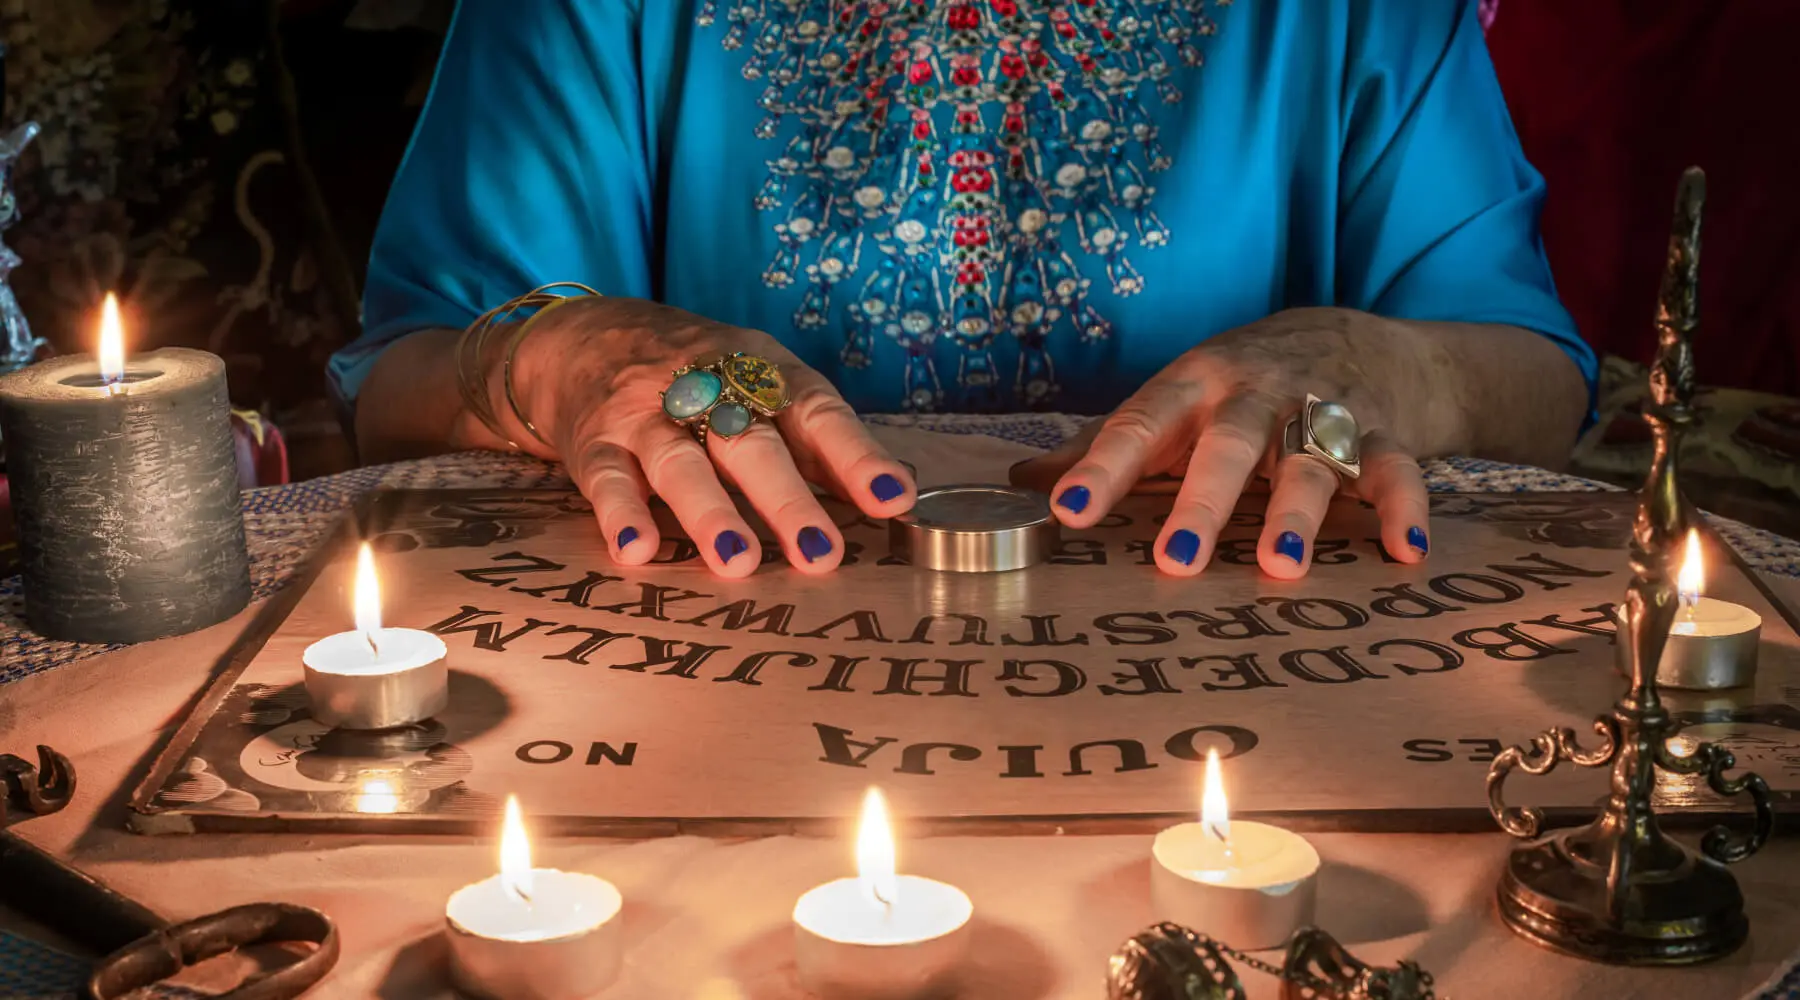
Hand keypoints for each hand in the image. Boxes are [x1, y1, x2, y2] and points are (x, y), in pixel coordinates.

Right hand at [508, 298, 915, 576]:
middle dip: (786, 498)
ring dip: (710, 512)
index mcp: (760, 374)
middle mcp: (705, 390)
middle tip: (820, 553)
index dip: (854, 455)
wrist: (589, 335)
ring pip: (679, 463)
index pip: (814, 412)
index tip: (890, 497)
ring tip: (738, 562)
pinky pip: (606, 479)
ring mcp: (645, 416)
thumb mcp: (761, 386)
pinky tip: (637, 549)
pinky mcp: (594, 443)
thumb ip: (816, 442)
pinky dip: (621, 514)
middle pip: (749, 443)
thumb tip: (891, 494)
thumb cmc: (699, 375)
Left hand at [1012, 308, 1439, 577]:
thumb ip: (1107, 444)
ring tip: (1282, 564)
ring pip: (1312, 459)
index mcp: (1194, 388)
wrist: (1363, 338)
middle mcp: (1256, 398)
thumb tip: (1019, 484)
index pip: (1140, 425)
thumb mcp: (1175, 400)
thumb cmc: (1244, 384)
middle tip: (1177, 557)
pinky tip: (1405, 554)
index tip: (1067, 511)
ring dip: (1298, 511)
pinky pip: (1397, 473)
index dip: (1103, 468)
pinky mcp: (1385, 436)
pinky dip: (1405, 510)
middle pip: (1228, 445)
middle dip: (1203, 500)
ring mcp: (1324, 414)